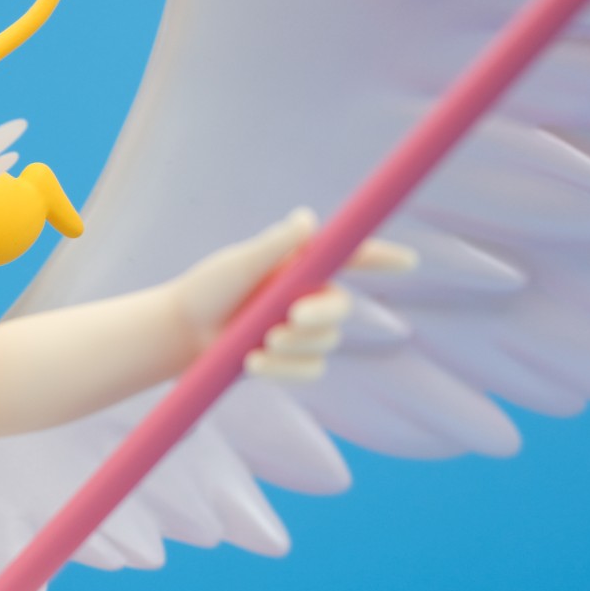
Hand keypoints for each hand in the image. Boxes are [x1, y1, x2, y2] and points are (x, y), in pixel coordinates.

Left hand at [173, 207, 416, 381]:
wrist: (181, 333)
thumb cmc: (207, 289)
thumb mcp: (238, 264)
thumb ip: (274, 245)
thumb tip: (307, 220)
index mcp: (301, 266)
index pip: (351, 259)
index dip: (382, 259)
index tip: (408, 262)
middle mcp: (307, 296)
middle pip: (341, 308)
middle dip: (322, 314)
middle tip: (292, 318)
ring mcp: (301, 331)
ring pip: (326, 342)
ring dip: (297, 345)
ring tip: (259, 344)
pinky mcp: (291, 360)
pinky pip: (310, 370)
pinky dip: (285, 369)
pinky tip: (253, 363)